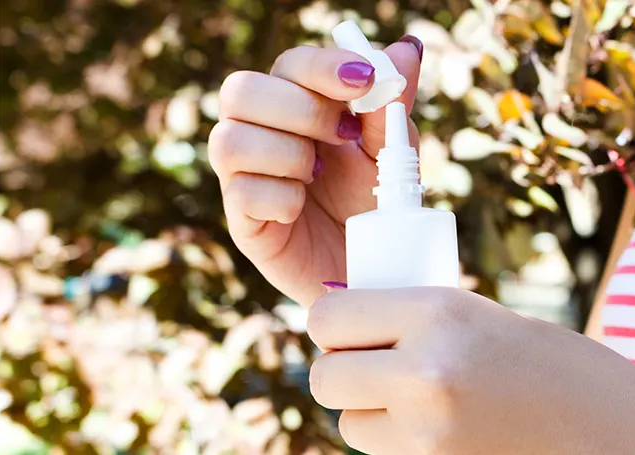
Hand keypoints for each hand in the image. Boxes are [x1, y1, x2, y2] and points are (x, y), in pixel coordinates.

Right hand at [209, 37, 422, 305]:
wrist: (370, 271)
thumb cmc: (373, 205)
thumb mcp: (390, 153)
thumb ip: (389, 105)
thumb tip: (405, 49)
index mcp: (295, 108)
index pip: (287, 65)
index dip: (320, 66)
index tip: (363, 79)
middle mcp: (260, 134)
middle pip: (240, 91)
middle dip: (301, 110)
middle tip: (343, 135)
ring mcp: (245, 177)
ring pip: (229, 140)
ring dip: (288, 154)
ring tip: (319, 175)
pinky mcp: (243, 221)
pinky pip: (242, 193)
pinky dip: (281, 198)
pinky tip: (301, 210)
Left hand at [307, 288, 634, 454]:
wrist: (617, 430)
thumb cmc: (551, 363)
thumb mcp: (478, 316)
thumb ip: (410, 318)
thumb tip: (336, 325)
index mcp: (437, 312)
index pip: (327, 318)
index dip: (331, 324)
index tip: (347, 327)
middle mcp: (424, 372)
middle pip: (324, 378)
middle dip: (342, 373)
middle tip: (374, 364)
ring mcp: (427, 432)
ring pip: (349, 425)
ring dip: (369, 413)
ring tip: (422, 398)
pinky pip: (381, 454)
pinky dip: (396, 441)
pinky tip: (441, 427)